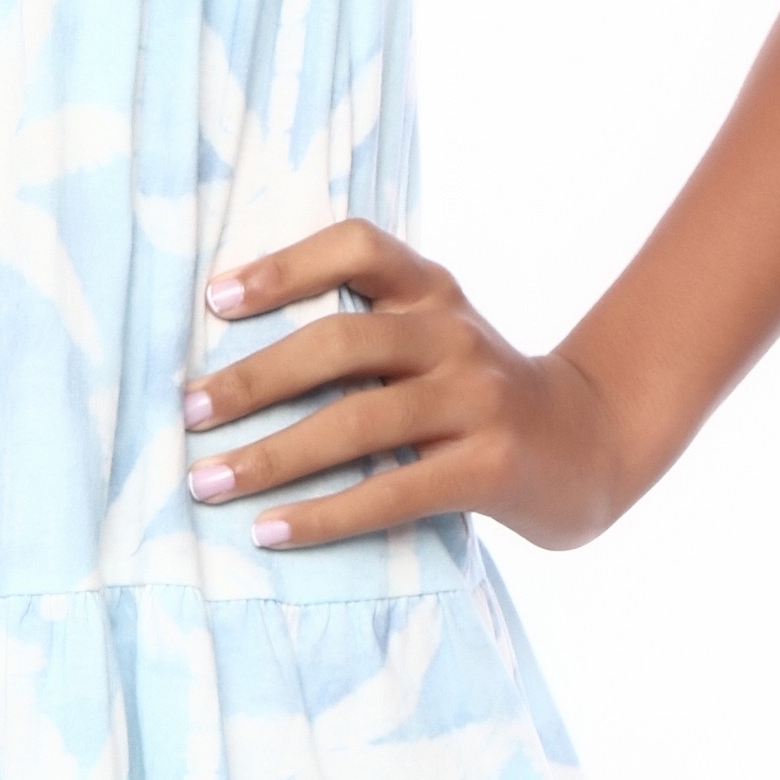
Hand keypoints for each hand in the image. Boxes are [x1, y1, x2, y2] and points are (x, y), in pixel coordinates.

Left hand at [182, 223, 640, 553]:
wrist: (590, 445)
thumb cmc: (475, 394)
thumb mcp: (432, 339)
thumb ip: (362, 332)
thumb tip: (230, 362)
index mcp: (432, 289)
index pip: (358, 247)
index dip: (285, 266)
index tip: (215, 300)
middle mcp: (454, 333)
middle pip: (340, 341)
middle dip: (254, 378)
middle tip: (188, 411)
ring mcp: (477, 399)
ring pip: (357, 422)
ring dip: (272, 456)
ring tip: (208, 482)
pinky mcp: (491, 466)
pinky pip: (391, 492)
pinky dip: (323, 514)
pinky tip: (271, 531)